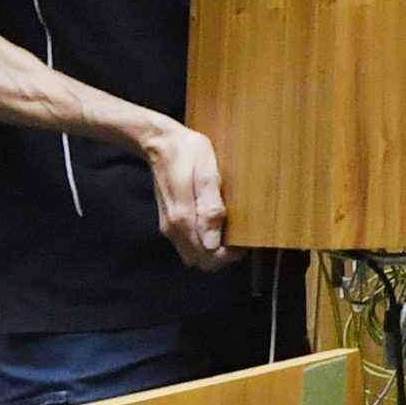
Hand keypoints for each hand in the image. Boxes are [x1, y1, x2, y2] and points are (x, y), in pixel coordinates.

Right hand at [141, 121, 239, 268]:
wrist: (161, 143)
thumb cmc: (188, 154)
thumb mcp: (207, 174)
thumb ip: (210, 208)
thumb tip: (213, 242)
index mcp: (183, 220)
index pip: (208, 257)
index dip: (228, 256)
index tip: (244, 243)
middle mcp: (173, 230)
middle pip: (201, 261)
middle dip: (221, 257)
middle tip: (239, 238)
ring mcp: (169, 227)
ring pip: (193, 255)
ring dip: (212, 252)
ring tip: (229, 232)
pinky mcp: (169, 222)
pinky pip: (187, 244)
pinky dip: (202, 244)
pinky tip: (214, 226)